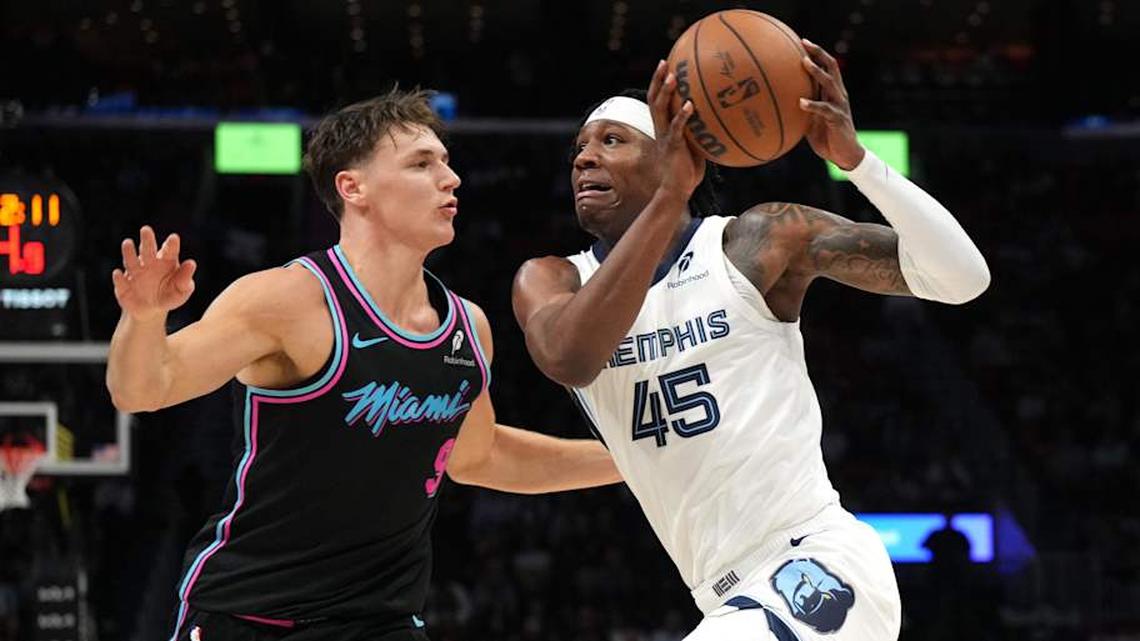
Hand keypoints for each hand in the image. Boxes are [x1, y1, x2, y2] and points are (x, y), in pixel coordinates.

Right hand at [112, 226, 196, 320]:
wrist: (150, 310)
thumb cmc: (169, 295)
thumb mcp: (181, 290)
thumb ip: (186, 279)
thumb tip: (192, 264)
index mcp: (166, 261)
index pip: (169, 250)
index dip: (171, 244)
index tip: (174, 238)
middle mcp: (148, 263)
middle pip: (147, 249)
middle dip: (147, 240)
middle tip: (146, 229)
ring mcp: (134, 273)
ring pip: (131, 260)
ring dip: (129, 252)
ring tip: (128, 243)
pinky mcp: (123, 285)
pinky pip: (121, 281)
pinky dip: (119, 278)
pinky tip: (118, 273)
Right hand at [648, 60, 705, 199]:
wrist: (678, 189)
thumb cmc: (689, 169)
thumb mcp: (696, 144)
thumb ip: (702, 129)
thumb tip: (723, 116)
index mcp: (664, 126)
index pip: (657, 100)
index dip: (658, 82)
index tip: (665, 63)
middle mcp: (661, 128)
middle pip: (654, 99)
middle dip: (657, 80)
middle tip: (663, 62)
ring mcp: (666, 136)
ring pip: (660, 110)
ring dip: (666, 92)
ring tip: (672, 77)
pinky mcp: (673, 146)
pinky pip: (676, 128)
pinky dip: (682, 116)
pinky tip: (690, 105)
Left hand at [798, 39, 864, 170]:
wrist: (844, 154)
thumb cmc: (826, 136)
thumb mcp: (810, 120)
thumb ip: (800, 108)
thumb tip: (778, 103)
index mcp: (832, 92)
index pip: (827, 66)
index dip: (816, 53)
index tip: (802, 41)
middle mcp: (838, 94)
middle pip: (832, 67)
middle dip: (818, 53)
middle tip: (804, 43)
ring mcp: (839, 105)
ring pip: (830, 83)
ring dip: (817, 72)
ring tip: (804, 63)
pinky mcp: (838, 119)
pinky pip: (825, 109)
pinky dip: (812, 105)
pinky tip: (801, 102)